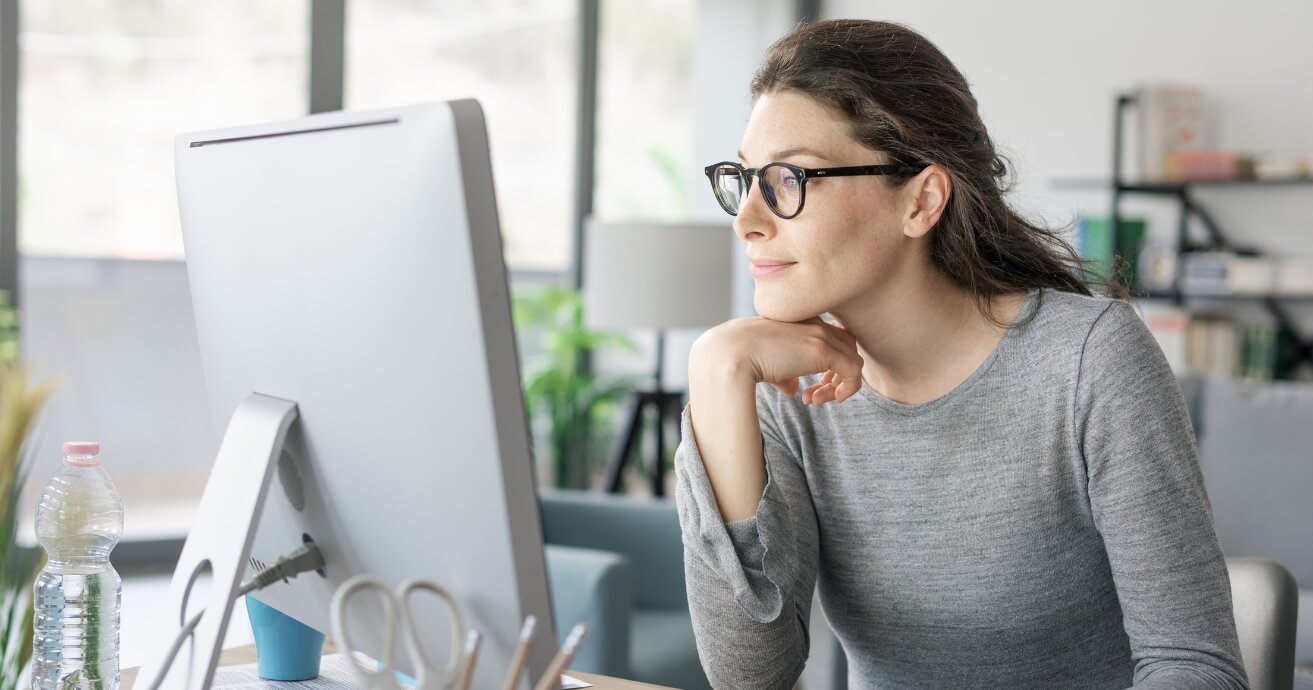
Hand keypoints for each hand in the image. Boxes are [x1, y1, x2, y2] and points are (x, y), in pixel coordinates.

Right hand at [691, 316, 864, 404]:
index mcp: (800, 320)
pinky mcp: (823, 352)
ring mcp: (820, 335)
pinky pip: (853, 372)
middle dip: (836, 374)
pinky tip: (820, 400)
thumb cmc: (740, 357)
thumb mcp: (765, 363)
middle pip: (846, 347)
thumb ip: (784, 373)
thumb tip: (793, 388)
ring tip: (814, 400)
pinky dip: (845, 390)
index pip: (831, 337)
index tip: (810, 386)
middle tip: (815, 394)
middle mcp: (814, 323)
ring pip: (853, 360)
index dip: (827, 364)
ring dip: (838, 385)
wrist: (730, 353)